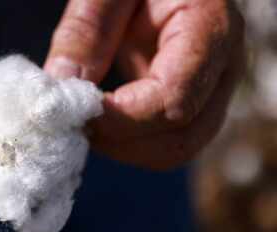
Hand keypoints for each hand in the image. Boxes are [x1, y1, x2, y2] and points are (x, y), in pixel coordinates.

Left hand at [45, 0, 244, 168]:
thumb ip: (86, 32)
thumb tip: (62, 88)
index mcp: (211, 29)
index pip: (174, 98)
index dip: (122, 118)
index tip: (76, 113)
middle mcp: (223, 68)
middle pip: (182, 138)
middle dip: (122, 142)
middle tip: (75, 126)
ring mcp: (212, 90)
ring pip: (176, 148)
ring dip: (126, 148)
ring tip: (86, 124)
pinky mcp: (194, 102)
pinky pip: (168, 141)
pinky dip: (132, 143)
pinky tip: (103, 124)